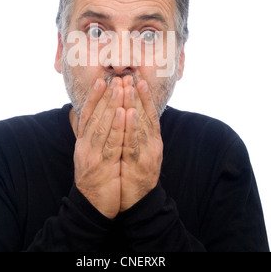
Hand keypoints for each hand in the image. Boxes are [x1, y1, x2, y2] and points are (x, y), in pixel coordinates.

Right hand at [73, 77, 124, 218]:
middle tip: (116, 78)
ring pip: (102, 126)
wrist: (91, 207)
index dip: (94, 97)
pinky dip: (118, 127)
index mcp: (82, 143)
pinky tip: (124, 113)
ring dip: (112, 105)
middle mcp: (84, 146)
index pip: (87, 115)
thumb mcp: (85, 154)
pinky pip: (112, 143)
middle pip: (96, 116)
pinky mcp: (102, 166)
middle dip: (107, 96)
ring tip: (120, 88)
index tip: (102, 80)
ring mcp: (92, 156)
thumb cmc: (92, 179)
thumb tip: (76, 114)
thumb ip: (83, 134)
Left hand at [120, 76, 162, 211]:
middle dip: (137, 94)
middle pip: (145, 115)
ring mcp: (149, 153)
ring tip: (130, 87)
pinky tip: (129, 112)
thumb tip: (127, 116)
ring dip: (136, 104)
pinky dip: (133, 127)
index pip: (149, 113)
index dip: (144, 96)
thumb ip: (132, 134)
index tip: (138, 79)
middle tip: (131, 76)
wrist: (139, 203)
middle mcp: (153, 143)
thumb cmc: (133, 174)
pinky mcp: (142, 164)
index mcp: (152, 139)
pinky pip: (135, 142)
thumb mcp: (135, 151)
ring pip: (142, 125)